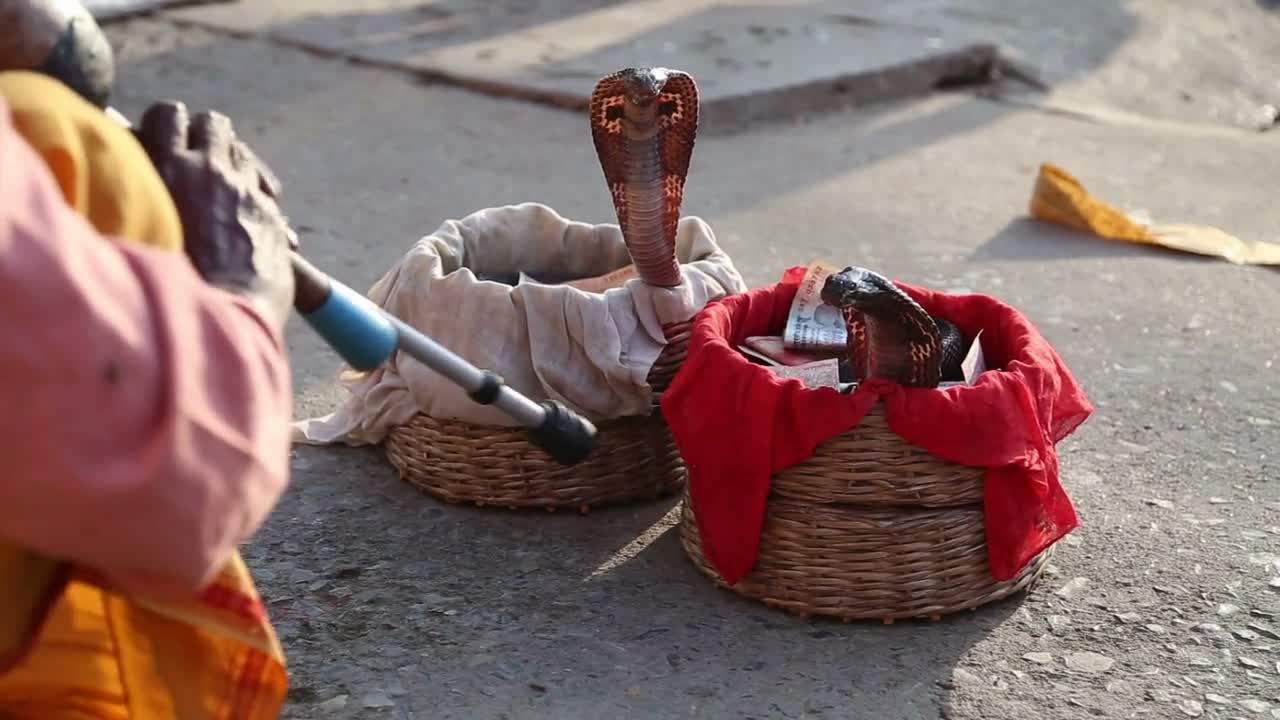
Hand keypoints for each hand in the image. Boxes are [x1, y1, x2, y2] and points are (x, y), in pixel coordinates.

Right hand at [134, 100, 296, 330]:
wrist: (213, 317)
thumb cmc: (160, 281)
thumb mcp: (134, 225)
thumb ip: (130, 191)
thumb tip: (116, 166)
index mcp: (164, 167)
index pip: (169, 114)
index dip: (169, 125)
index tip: (167, 142)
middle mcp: (208, 169)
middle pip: (213, 123)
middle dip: (207, 138)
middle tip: (201, 164)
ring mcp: (243, 190)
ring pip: (243, 151)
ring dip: (234, 163)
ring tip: (227, 189)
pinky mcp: (268, 214)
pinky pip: (265, 188)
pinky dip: (258, 196)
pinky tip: (253, 217)